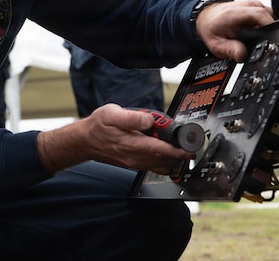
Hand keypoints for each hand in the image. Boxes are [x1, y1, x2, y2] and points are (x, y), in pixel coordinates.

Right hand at [37, 104, 192, 174]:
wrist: (84, 141)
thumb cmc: (98, 126)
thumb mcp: (111, 114)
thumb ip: (132, 117)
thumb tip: (150, 121)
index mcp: (134, 146)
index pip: (164, 151)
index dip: (182, 149)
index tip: (194, 144)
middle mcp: (137, 158)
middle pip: (168, 160)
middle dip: (183, 152)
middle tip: (191, 140)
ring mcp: (137, 163)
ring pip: (164, 165)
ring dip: (176, 157)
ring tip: (181, 143)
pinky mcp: (136, 164)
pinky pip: (157, 166)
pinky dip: (166, 159)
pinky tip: (166, 147)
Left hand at [195, 0, 273, 61]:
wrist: (205, 18)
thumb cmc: (210, 28)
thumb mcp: (216, 44)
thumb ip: (230, 50)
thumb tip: (242, 55)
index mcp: (235, 14)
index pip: (260, 14)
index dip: (270, 25)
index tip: (272, 36)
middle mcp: (245, 6)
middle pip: (268, 14)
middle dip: (269, 29)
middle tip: (260, 39)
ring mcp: (250, 5)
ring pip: (268, 14)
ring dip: (265, 26)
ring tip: (254, 35)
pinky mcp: (253, 7)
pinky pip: (265, 14)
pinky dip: (263, 23)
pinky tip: (254, 30)